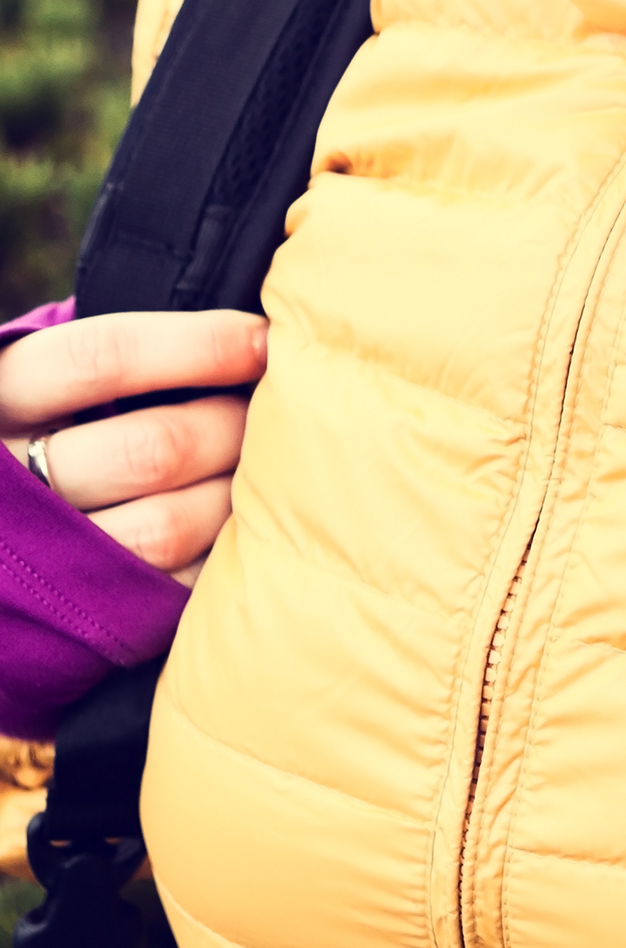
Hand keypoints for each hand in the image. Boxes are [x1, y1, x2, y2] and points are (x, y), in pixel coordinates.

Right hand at [0, 311, 266, 587]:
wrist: (7, 539)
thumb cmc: (45, 434)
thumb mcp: (46, 389)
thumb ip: (116, 364)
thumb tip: (246, 334)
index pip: (100, 360)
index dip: (198, 346)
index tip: (265, 339)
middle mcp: (11, 484)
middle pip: (152, 450)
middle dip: (232, 425)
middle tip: (277, 411)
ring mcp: (43, 558)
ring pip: (167, 526)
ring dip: (238, 492)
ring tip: (268, 467)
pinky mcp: (86, 614)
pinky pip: (176, 586)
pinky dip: (224, 552)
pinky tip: (245, 523)